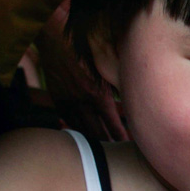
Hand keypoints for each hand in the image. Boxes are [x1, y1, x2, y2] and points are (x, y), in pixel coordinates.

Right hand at [35, 0, 128, 141]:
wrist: (56, 35)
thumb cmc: (86, 46)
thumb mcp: (108, 65)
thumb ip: (119, 84)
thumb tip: (134, 98)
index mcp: (97, 94)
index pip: (113, 125)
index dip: (122, 138)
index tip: (130, 146)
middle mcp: (81, 101)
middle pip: (97, 133)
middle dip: (109, 145)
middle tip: (120, 156)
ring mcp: (67, 101)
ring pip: (81, 130)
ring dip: (93, 141)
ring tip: (105, 152)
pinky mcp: (57, 98)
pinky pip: (68, 120)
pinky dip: (78, 130)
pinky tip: (85, 137)